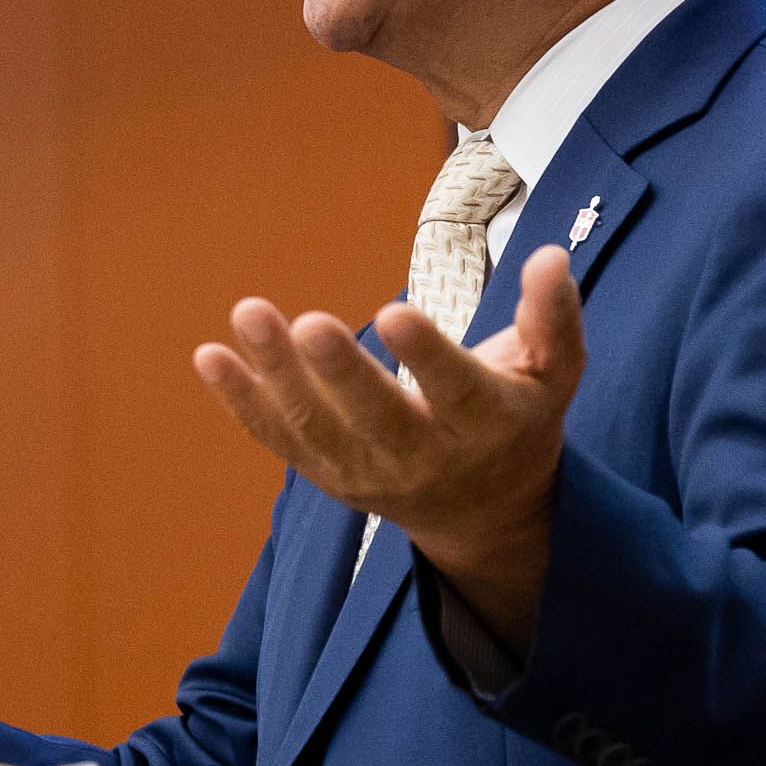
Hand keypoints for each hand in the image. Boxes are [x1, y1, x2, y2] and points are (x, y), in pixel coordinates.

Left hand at [192, 245, 586, 648]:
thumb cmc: (518, 419)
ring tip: (248, 314)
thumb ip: (553, 317)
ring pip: (317, 427)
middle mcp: (423, 456)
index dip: (426, 356)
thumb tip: (549, 255)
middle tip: (309, 323)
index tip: (396, 311)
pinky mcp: (328, 474)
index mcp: (484, 425)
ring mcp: (368, 471)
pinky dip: (244, 401)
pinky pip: (281, 438)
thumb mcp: (554, 372)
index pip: (456, 390)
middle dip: (341, 372)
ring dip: (276, 373)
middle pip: (377, 416)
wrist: (484, 511)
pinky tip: (210, 356)